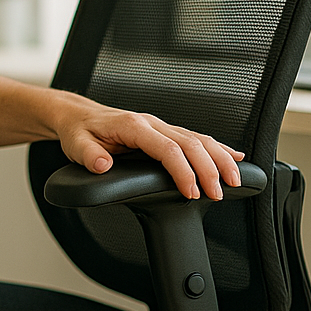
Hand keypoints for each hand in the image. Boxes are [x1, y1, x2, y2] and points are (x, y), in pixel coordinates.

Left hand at [52, 94, 243, 199]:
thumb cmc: (79, 131)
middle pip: (190, 143)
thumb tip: (102, 165)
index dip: (183, 170)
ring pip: (198, 139)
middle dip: (209, 168)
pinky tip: (234, 157)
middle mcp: (151, 123)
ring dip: (219, 158)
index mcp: (133, 126)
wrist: (77, 116)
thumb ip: (89, 156)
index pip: (167, 148)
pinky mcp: (164, 131)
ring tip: (235, 180)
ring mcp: (159, 125)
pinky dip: (217, 148)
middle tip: (219, 193)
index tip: (192, 192)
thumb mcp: (76, 145)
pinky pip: (195, 137)